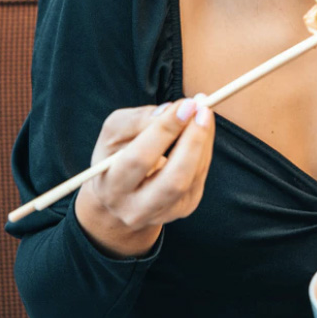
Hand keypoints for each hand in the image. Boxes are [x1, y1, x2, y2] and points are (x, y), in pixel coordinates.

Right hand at [73, 95, 214, 257]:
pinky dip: (204, 149)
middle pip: (174, 179)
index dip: (165, 130)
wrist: (120, 197)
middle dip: (193, 140)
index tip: (186, 104)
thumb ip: (136, 120)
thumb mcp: (113, 133)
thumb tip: (168, 111)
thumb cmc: (115, 156)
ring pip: (192, 177)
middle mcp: (136, 208)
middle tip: (203, 110)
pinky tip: (202, 130)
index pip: (140, 159)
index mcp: (111, 188)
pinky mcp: (184, 208)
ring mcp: (164, 213)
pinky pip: (200, 175)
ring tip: (204, 114)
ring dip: (203, 141)